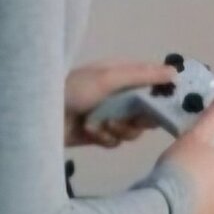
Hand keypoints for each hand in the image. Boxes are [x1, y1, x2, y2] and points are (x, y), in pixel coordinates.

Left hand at [64, 62, 179, 148]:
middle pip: (148, 109)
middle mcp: (119, 95)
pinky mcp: (99, 135)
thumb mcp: (108, 77)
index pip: (153, 81)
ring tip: (104, 126)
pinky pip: (117, 140)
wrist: (38, 118)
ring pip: (134, 128)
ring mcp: (109, 115)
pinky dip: (106, 138)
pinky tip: (92, 133)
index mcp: (121, 75)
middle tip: (136, 120)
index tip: (174, 103)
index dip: (165, 92)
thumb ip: (142, 75)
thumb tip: (175, 72)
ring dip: (121, 129)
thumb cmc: (74, 90)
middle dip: (142, 117)